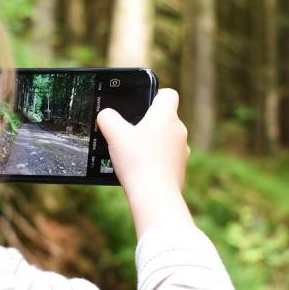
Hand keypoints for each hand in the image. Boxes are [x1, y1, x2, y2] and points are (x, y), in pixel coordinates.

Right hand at [96, 89, 193, 236]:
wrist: (154, 196)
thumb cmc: (136, 161)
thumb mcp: (113, 134)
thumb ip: (107, 118)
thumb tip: (106, 115)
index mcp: (165, 116)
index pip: (168, 94)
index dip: (155, 95)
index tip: (143, 105)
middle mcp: (179, 131)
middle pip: (165, 119)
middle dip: (148, 124)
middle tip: (130, 134)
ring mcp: (182, 151)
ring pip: (166, 140)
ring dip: (153, 144)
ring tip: (133, 155)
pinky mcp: (180, 169)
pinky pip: (167, 159)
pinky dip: (156, 162)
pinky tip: (141, 170)